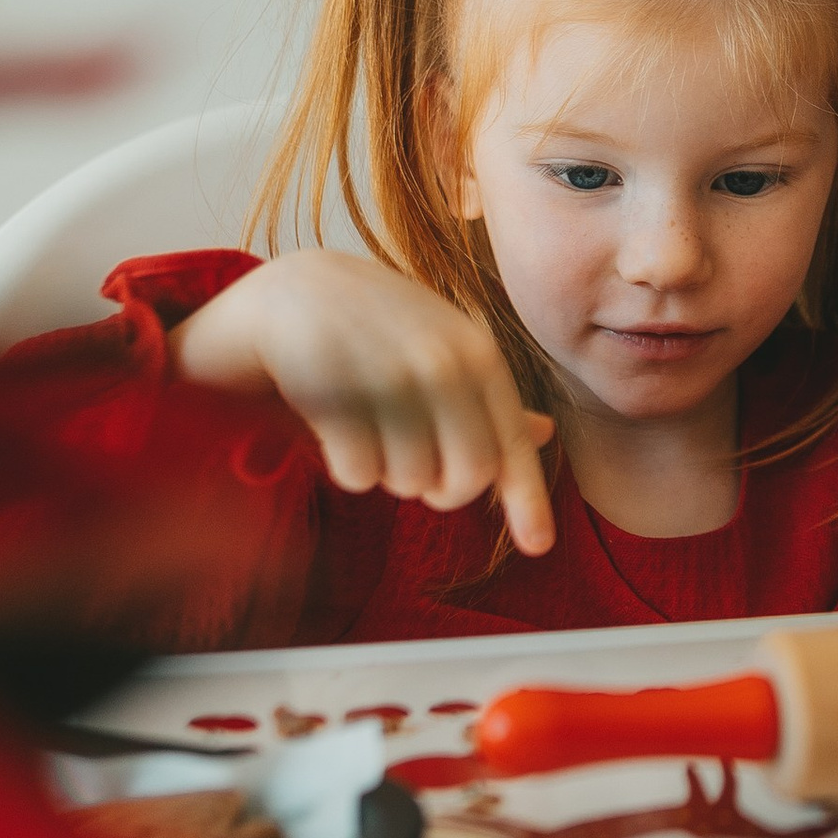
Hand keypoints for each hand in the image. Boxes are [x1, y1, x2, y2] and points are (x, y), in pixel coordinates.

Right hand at [171, 252, 557, 552]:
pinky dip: (349, 469)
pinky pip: (358, 474)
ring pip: (410, 480)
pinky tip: (337, 431)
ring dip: (388, 473)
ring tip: (370, 430)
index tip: (539, 546)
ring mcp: (388, 374)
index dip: (527, 500)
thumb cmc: (376, 330)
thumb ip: (485, 398)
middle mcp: (442, 363)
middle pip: (465, 477)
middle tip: (410, 464)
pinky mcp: (334, 391)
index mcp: (477, 355)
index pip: (509, 443)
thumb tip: (545, 432)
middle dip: (439, 490)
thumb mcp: (441, 349)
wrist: (292, 292)